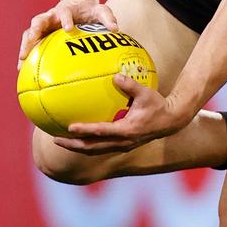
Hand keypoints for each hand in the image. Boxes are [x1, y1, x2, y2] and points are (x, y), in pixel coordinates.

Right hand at [17, 0, 117, 67]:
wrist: (79, 5)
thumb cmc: (90, 11)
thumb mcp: (101, 10)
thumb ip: (107, 18)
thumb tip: (115, 29)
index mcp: (66, 9)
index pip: (64, 12)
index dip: (65, 19)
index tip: (68, 28)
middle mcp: (51, 16)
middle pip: (38, 21)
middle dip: (34, 31)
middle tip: (31, 42)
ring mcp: (44, 25)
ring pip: (29, 33)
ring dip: (25, 47)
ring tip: (21, 64)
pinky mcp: (41, 35)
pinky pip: (30, 44)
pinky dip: (26, 56)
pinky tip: (23, 72)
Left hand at [52, 75, 191, 154]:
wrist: (171, 121)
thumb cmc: (158, 105)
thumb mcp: (146, 93)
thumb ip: (130, 85)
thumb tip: (115, 76)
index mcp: (126, 130)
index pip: (101, 132)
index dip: (85, 131)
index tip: (69, 127)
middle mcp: (122, 142)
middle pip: (92, 148)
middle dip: (73, 145)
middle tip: (56, 139)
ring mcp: (121, 146)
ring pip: (94, 150)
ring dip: (77, 147)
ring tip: (61, 140)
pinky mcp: (122, 145)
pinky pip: (100, 147)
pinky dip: (87, 144)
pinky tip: (78, 136)